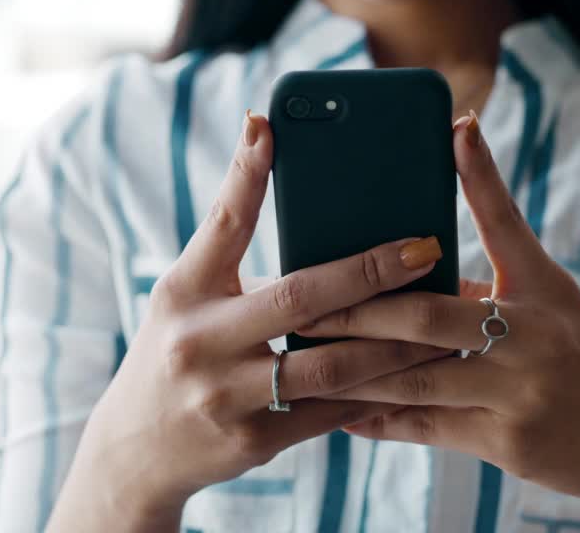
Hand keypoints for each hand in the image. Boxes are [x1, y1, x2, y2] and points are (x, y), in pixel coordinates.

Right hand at [50, 112, 450, 530]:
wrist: (136, 452)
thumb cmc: (174, 350)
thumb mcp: (185, 294)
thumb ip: (227, 243)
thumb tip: (269, 154)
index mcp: (183, 292)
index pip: (220, 225)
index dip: (245, 175)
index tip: (271, 128)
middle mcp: (200, 342)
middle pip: (298, 299)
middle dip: (369, 272)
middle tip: (425, 248)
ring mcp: (227, 397)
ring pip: (330, 367)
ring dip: (393, 343)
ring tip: (443, 321)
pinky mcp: (254, 441)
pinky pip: (330, 414)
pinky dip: (376, 392)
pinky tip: (417, 373)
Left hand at [296, 112, 579, 530]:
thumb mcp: (555, 309)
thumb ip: (491, 288)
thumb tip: (418, 261)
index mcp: (546, 289)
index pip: (507, 219)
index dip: (481, 171)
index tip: (455, 125)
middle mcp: (534, 334)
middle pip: (428, 314)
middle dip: (358, 310)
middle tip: (304, 302)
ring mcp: (520, 391)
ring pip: (415, 376)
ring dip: (353, 370)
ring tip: (305, 360)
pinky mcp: (507, 443)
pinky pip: (427, 427)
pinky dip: (381, 419)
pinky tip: (343, 415)